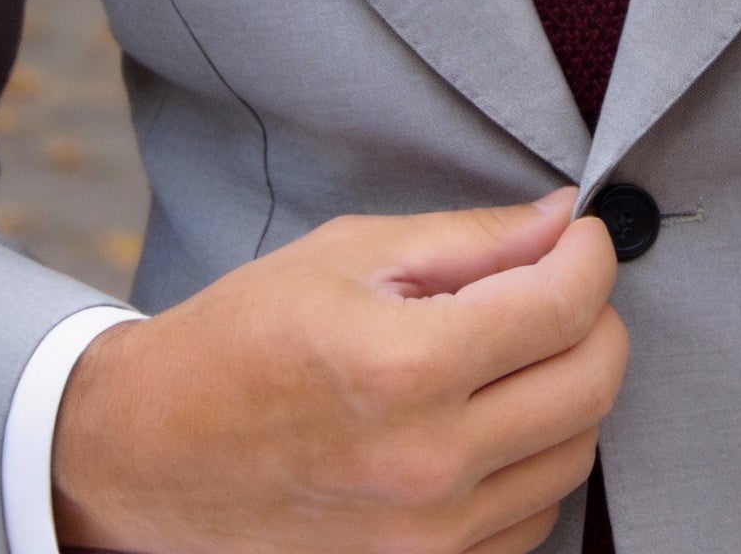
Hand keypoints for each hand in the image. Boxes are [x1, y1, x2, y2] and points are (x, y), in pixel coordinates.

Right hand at [53, 191, 624, 553]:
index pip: (566, 306)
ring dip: (568, 389)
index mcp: (405, 368)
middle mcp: (426, 466)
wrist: (146, 455)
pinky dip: (534, 460)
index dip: (591, 253)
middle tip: (556, 284)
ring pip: (575, 452)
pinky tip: (489, 419)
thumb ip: (473, 238)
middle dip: (594, 316)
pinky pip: (532, 518)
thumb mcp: (350, 255)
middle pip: (593, 382)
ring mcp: (427, 542)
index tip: (580, 235)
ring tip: (514, 350)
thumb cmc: (241, 339)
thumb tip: (565, 219)